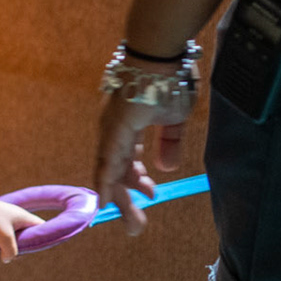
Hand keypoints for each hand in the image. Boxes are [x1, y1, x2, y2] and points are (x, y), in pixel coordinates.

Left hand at [0, 196, 42, 263]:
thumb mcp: (4, 238)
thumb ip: (11, 252)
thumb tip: (7, 259)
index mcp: (24, 217)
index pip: (41, 226)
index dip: (44, 237)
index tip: (41, 248)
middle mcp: (17, 217)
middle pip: (28, 233)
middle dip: (25, 246)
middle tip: (17, 254)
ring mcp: (7, 218)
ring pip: (15, 235)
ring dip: (11, 244)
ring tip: (4, 251)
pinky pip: (4, 233)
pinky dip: (2, 241)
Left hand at [92, 82, 185, 237]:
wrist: (162, 55)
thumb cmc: (170, 79)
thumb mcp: (176, 118)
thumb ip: (170, 143)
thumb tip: (167, 168)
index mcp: (130, 126)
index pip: (129, 160)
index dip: (138, 180)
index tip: (151, 194)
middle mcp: (115, 130)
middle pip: (118, 171)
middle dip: (128, 198)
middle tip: (137, 224)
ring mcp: (111, 129)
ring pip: (111, 171)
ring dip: (121, 200)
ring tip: (133, 225)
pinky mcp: (113, 128)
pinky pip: (107, 161)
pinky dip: (105, 182)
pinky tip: (105, 202)